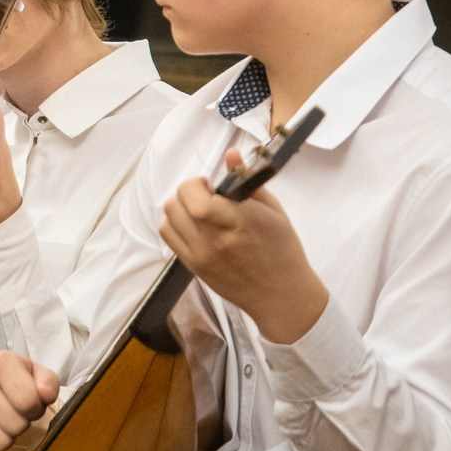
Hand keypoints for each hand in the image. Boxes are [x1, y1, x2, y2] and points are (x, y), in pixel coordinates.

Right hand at [0, 351, 59, 450]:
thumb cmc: (20, 383)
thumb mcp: (40, 377)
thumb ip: (49, 383)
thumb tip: (45, 395)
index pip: (28, 401)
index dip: (36, 409)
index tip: (30, 404)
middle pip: (14, 425)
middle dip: (21, 424)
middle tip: (14, 414)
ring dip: (6, 438)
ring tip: (2, 423)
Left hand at [159, 152, 327, 345]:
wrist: (281, 295)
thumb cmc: (282, 251)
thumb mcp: (273, 211)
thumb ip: (247, 181)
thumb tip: (230, 154)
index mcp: (240, 222)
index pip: (196, 198)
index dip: (197, 185)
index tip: (211, 186)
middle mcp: (216, 240)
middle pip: (176, 204)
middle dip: (188, 192)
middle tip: (207, 197)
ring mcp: (202, 256)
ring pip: (168, 219)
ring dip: (180, 208)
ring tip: (201, 212)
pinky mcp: (194, 267)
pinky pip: (169, 237)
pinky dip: (177, 225)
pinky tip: (196, 227)